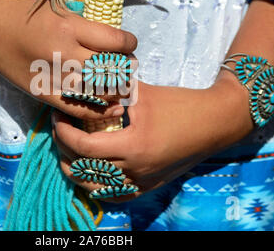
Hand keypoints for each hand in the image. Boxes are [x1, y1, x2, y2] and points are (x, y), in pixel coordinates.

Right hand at [0, 0, 136, 120]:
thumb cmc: (22, 10)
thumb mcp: (57, 7)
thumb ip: (83, 23)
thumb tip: (110, 38)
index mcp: (71, 28)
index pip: (115, 42)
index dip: (129, 44)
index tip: (130, 44)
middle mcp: (65, 54)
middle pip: (110, 68)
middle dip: (126, 69)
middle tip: (130, 68)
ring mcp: (53, 77)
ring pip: (97, 91)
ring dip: (116, 90)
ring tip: (122, 87)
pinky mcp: (42, 93)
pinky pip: (76, 108)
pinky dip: (97, 111)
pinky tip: (111, 109)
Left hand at [52, 72, 253, 201]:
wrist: (215, 122)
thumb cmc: (180, 104)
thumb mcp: (143, 92)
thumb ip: (112, 87)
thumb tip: (83, 79)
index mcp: (133, 146)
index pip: (83, 147)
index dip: (64, 132)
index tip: (58, 117)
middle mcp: (136, 170)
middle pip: (85, 169)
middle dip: (64, 150)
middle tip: (59, 131)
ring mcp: (144, 182)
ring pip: (97, 188)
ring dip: (76, 171)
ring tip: (68, 152)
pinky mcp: (150, 186)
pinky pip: (116, 195)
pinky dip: (98, 187)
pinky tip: (90, 174)